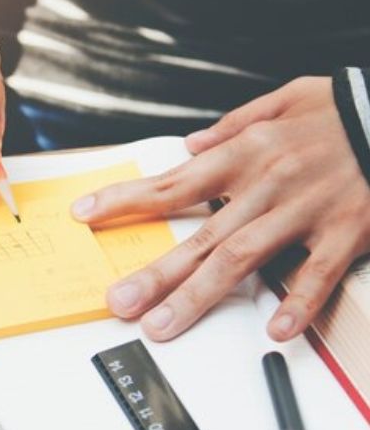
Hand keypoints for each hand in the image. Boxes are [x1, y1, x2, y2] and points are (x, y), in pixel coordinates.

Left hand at [71, 76, 369, 341]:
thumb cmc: (346, 109)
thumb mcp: (284, 99)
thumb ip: (234, 124)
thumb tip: (190, 145)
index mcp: (246, 153)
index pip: (172, 182)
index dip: (125, 200)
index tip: (86, 214)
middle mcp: (267, 183)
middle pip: (200, 236)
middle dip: (154, 272)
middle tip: (118, 301)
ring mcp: (305, 210)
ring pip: (241, 259)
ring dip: (198, 295)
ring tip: (162, 325)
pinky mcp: (347, 230)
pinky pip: (318, 274)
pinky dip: (297, 302)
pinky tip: (274, 330)